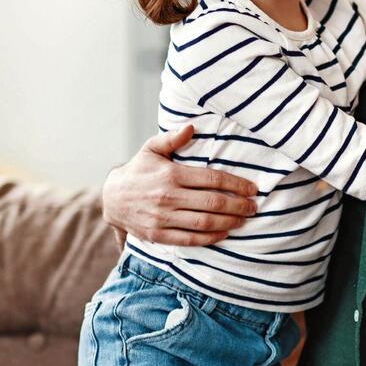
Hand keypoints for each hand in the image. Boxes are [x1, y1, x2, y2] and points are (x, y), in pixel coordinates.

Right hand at [102, 125, 258, 245]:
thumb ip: (172, 138)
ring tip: (243, 220)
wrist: (111, 198)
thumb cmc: (137, 171)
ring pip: (204, 222)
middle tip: (253, 207)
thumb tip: (191, 126)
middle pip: (213, 202)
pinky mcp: (158, 235)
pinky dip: (210, 238)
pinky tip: (224, 233)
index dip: (236, 184)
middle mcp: (168, 197)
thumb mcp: (151, 149)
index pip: (212, 179)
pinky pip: (189, 239)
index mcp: (172, 174)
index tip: (252, 188)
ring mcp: (163, 218)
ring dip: (229, 222)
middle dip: (238, 205)